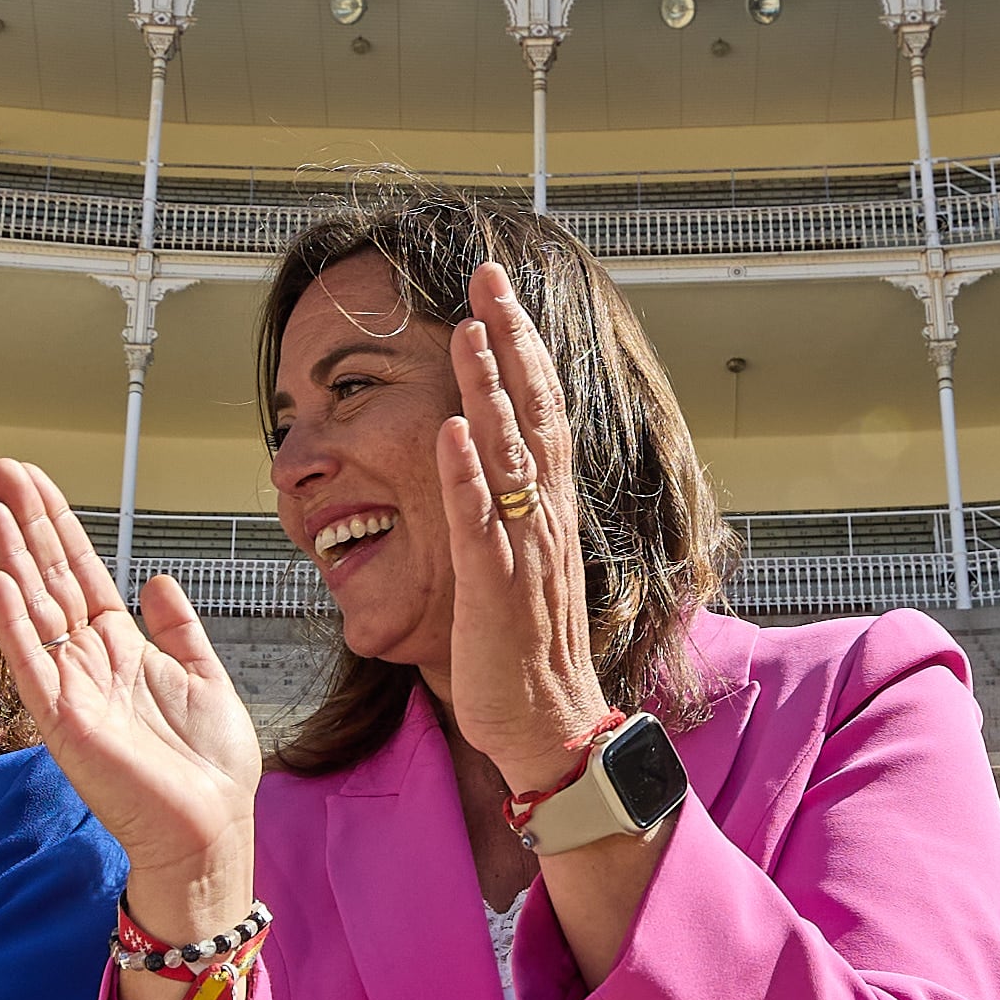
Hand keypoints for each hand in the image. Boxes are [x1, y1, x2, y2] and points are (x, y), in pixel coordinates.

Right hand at [0, 460, 263, 951]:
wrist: (212, 831)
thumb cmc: (209, 770)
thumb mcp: (204, 678)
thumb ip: (179, 629)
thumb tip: (157, 579)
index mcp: (120, 650)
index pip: (79, 573)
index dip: (57, 525)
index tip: (32, 481)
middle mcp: (87, 664)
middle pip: (48, 579)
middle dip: (25, 525)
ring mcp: (70, 690)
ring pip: (31, 610)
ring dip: (9, 558)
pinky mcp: (63, 722)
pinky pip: (31, 663)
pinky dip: (14, 621)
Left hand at [439, 259, 614, 795]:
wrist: (548, 724)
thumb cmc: (528, 648)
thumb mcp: (524, 561)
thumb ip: (512, 507)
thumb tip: (488, 453)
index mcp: (551, 509)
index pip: (542, 409)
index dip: (522, 346)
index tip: (499, 291)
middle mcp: (546, 517)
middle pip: (534, 411)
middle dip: (510, 339)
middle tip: (489, 276)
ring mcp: (524, 549)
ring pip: (509, 454)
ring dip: (487, 389)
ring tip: (465, 329)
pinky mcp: (495, 588)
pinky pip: (479, 523)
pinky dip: (465, 475)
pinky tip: (448, 431)